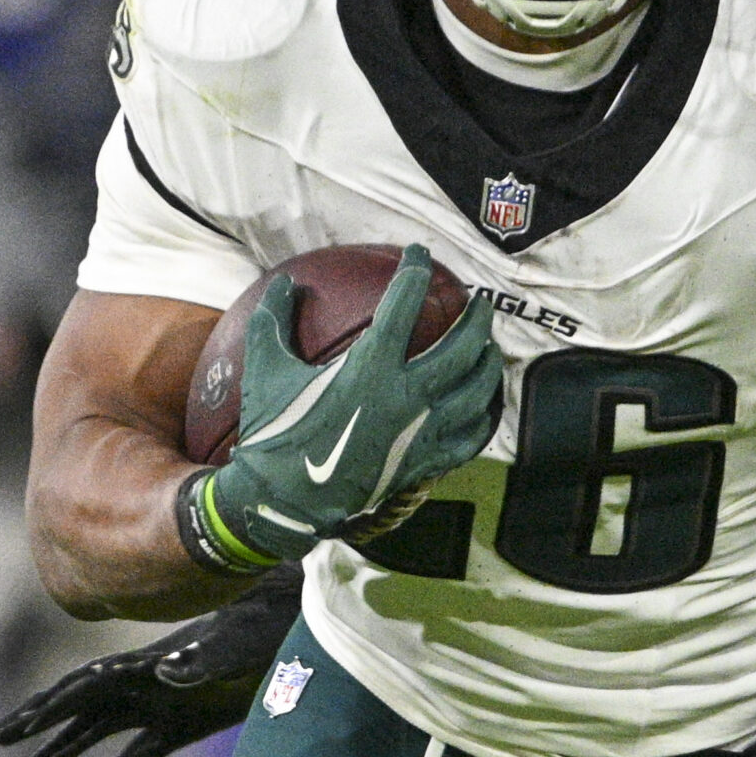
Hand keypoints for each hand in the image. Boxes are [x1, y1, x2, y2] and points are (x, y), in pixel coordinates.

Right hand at [0, 571, 301, 756]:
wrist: (299, 626)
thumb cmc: (271, 629)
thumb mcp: (239, 642)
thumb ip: (204, 658)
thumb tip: (163, 670)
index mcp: (155, 660)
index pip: (93, 683)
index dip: (56, 704)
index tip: (21, 726)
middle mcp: (148, 680)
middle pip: (81, 702)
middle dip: (40, 720)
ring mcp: (162, 702)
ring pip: (99, 730)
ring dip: (62, 750)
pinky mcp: (183, 724)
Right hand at [204, 245, 501, 564]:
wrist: (285, 502)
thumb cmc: (275, 434)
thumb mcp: (267, 371)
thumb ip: (274, 321)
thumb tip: (286, 283)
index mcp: (369, 367)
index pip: (404, 304)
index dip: (415, 270)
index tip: (419, 254)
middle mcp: (405, 396)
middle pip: (462, 346)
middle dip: (476, 317)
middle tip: (478, 302)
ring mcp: (421, 432)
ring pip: (477, 390)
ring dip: (489, 362)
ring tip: (488, 346)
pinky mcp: (426, 463)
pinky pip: (472, 437)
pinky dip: (485, 417)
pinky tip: (486, 404)